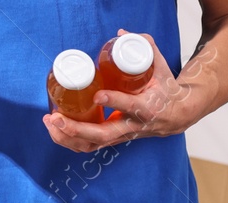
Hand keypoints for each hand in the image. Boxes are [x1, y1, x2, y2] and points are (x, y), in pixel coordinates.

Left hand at [45, 30, 193, 152]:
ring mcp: (122, 135)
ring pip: (94, 144)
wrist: (176, 117)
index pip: (130, 107)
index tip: (98, 95)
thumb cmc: (166, 92)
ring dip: (69, 137)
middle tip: (57, 116)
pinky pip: (91, 146)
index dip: (114, 102)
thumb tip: (124, 32)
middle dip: (77, 129)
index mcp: (148, 109)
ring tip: (51, 122)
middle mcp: (133, 127)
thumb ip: (146, 49)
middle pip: (103, 135)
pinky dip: (71, 141)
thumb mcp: (162, 70)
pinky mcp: (115, 138)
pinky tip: (56, 130)